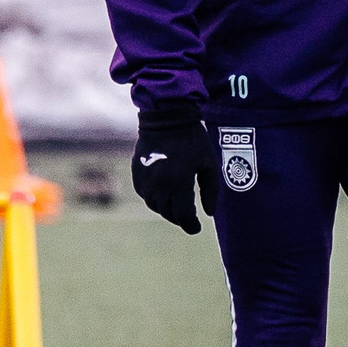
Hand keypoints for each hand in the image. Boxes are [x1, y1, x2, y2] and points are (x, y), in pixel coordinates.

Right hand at [130, 106, 217, 234]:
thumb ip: (210, 190)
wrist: (166, 117)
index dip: (190, 225)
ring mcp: (145, 180)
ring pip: (155, 205)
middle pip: (168, 213)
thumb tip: (209, 213)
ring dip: (167, 209)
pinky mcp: (137, 174)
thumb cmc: (192, 139)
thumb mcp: (208, 163)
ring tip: (177, 205)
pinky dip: (155, 198)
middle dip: (180, 218)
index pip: (183, 215)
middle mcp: (159, 184)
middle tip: (189, 217)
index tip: (197, 229)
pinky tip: (164, 193)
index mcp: (179, 182)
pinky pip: (145, 194)